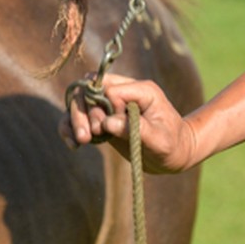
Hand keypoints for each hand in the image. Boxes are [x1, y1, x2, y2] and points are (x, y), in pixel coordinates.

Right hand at [59, 73, 198, 172]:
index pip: (109, 89)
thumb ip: (135, 129)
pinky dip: (70, 127)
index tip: (110, 129)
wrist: (174, 155)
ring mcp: (111, 104)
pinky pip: (79, 116)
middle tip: (87, 137)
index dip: (104, 108)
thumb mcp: (160, 140)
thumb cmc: (173, 146)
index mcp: (140, 89)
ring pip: (79, 101)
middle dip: (82, 113)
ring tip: (80, 142)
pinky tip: (74, 145)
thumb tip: (108, 123)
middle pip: (88, 90)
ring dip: (74, 120)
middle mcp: (123, 92)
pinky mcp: (103, 117)